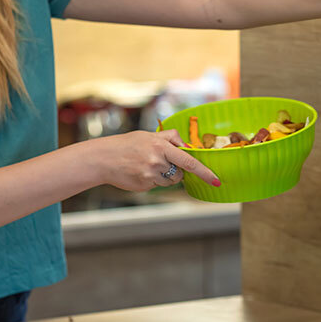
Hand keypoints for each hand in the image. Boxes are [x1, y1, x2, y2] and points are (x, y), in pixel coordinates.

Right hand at [93, 130, 219, 191]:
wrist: (104, 158)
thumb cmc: (128, 144)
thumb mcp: (150, 135)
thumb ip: (170, 138)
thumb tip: (188, 146)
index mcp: (161, 146)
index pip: (189, 161)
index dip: (204, 172)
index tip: (216, 181)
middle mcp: (157, 161)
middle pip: (180, 173)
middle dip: (176, 170)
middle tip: (160, 162)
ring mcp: (150, 175)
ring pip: (170, 181)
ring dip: (164, 176)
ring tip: (146, 166)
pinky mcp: (144, 186)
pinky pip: (157, 186)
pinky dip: (152, 180)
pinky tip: (140, 172)